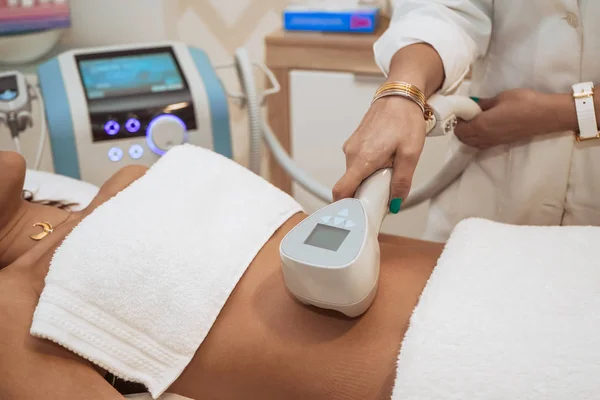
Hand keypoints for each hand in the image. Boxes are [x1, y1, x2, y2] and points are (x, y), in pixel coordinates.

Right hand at [332, 95, 426, 212]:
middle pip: (351, 185)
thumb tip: (395, 202)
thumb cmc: (404, 119)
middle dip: (366, 192)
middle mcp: (351, 153)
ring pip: (356, 174)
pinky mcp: (355, 142)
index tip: (355, 215)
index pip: (341, 190)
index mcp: (362, 158)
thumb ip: (402, 181)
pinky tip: (386, 159)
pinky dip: (369, 167)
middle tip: (386, 191)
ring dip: (370, 178)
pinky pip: (359, 163)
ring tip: (390, 169)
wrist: (400, 94)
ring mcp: (351, 147)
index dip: (344, 207)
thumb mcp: (411, 154)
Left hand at [455, 88, 555, 148]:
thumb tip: (473, 104)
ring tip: (474, 121)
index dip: (457, 120)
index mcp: (481, 125)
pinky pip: (482, 145)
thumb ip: (484, 103)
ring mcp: (493, 142)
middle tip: (466, 115)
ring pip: (472, 144)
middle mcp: (484, 137)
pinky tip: (484, 127)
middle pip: (463, 138)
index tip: (461, 110)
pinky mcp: (501, 143)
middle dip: (460, 128)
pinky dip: (477, 139)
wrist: (545, 115)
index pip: (459, 129)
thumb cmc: (523, 102)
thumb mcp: (500, 98)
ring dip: (468, 135)